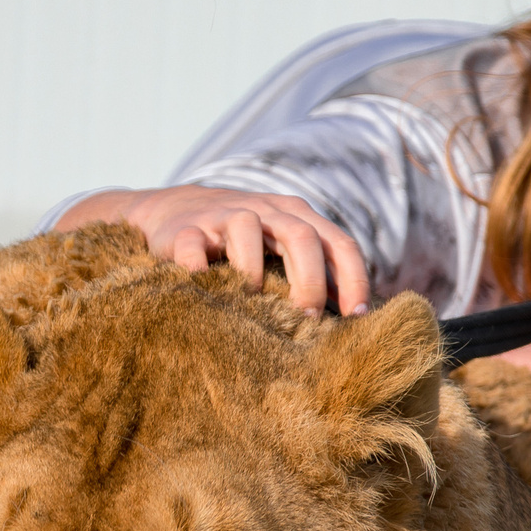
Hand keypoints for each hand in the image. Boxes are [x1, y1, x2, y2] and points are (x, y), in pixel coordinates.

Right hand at [56, 186, 370, 316]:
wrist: (174, 213)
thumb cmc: (243, 245)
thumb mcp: (283, 251)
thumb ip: (317, 273)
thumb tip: (355, 319)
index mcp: (297, 217)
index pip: (339, 243)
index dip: (353, 280)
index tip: (357, 317)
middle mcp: (265, 211)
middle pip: (301, 236)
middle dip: (310, 281)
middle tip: (308, 319)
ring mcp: (223, 216)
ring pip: (245, 229)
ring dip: (254, 272)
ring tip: (253, 301)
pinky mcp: (184, 230)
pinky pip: (192, 247)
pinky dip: (198, 270)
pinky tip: (204, 289)